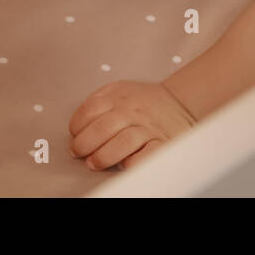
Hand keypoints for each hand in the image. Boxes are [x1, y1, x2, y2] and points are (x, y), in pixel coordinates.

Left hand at [68, 80, 197, 171]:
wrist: (180, 103)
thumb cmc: (144, 101)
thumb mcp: (120, 90)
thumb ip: (98, 101)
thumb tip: (77, 126)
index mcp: (118, 96)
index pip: (90, 110)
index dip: (76, 126)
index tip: (74, 136)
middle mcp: (132, 111)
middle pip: (102, 128)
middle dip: (84, 144)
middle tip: (79, 152)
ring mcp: (147, 128)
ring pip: (123, 142)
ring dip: (103, 156)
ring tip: (94, 163)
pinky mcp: (162, 143)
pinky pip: (146, 156)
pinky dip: (133, 163)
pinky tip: (123, 164)